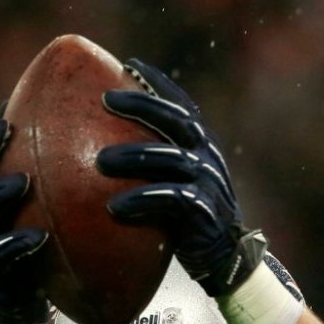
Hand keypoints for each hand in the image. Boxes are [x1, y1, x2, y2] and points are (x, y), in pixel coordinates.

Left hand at [97, 58, 266, 296]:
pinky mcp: (202, 210)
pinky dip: (140, 200)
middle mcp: (208, 156)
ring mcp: (207, 182)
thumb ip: (157, 167)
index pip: (181, 105)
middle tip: (107, 99)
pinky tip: (114, 207)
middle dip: (141, 104)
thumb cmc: (189, 222)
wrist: (223, 260)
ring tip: (100, 161)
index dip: (158, 82)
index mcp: (203, 145)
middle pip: (175, 119)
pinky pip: (168, 199)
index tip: (130, 63)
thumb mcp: (177, 185)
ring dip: (132, 156)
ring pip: (168, 157)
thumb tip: (104, 152)